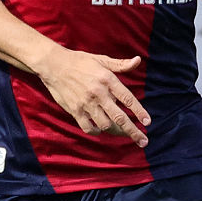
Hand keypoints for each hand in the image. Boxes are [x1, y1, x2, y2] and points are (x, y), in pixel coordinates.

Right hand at [35, 48, 150, 145]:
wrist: (53, 65)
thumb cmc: (80, 61)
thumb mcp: (101, 59)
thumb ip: (120, 64)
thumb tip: (138, 60)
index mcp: (107, 79)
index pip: (128, 99)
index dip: (139, 112)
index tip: (148, 122)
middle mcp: (98, 93)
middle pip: (119, 117)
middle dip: (133, 131)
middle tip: (143, 141)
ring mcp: (86, 103)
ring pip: (105, 124)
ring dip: (115, 131)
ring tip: (122, 132)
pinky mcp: (75, 110)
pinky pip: (88, 127)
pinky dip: (96, 131)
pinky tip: (100, 129)